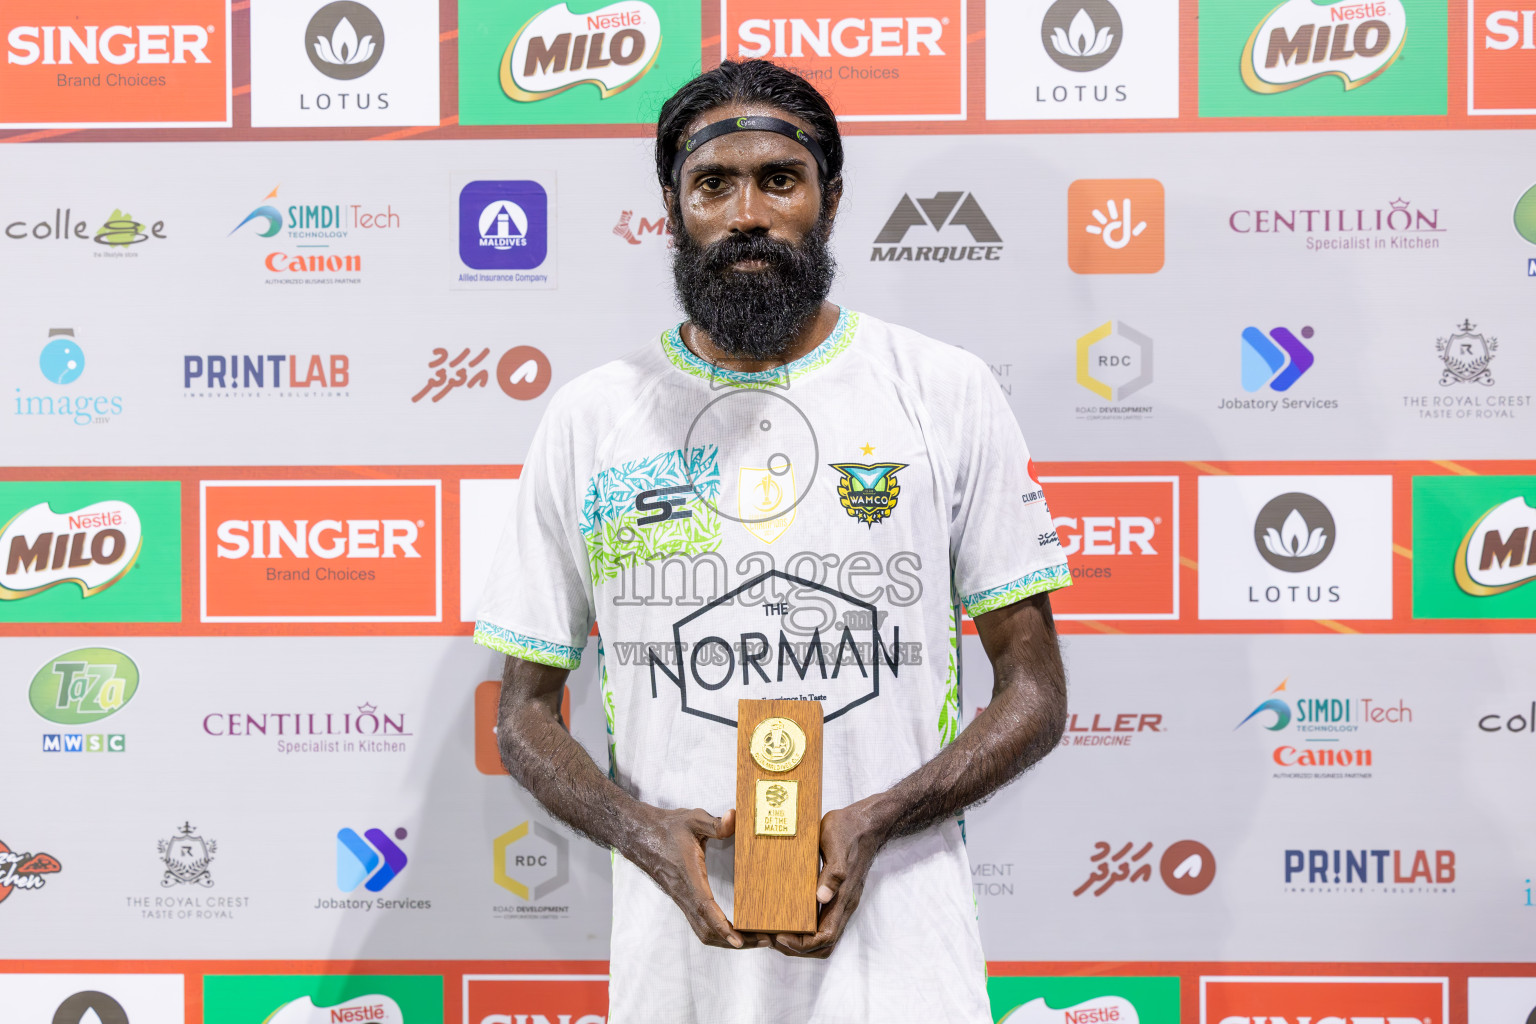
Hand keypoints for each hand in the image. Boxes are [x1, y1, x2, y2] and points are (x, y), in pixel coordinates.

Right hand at [630, 806, 746, 949]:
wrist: (641, 835)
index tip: (739, 941)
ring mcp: (682, 899)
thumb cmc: (668, 828)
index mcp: (689, 875)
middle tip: (764, 941)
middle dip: (733, 940)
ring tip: (754, 939)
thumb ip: (714, 823)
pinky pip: (699, 924)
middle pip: (706, 929)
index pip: (704, 907)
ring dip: (726, 940)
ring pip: (702, 930)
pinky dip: (718, 932)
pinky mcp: (683, 900)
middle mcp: (684, 893)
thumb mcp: (693, 819)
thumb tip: (734, 818)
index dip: (722, 926)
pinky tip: (734, 930)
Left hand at [770, 794, 890, 957]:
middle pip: (822, 945)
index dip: (800, 944)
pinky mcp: (836, 895)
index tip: (778, 935)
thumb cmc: (848, 830)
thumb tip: (822, 898)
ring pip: (822, 936)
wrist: (866, 822)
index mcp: (844, 898)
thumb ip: (833, 873)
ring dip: (800, 940)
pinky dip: (803, 927)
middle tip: (771, 936)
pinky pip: (821, 920)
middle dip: (796, 947)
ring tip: (776, 930)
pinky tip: (786, 915)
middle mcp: (843, 905)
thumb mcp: (835, 845)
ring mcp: (840, 901)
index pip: (824, 938)